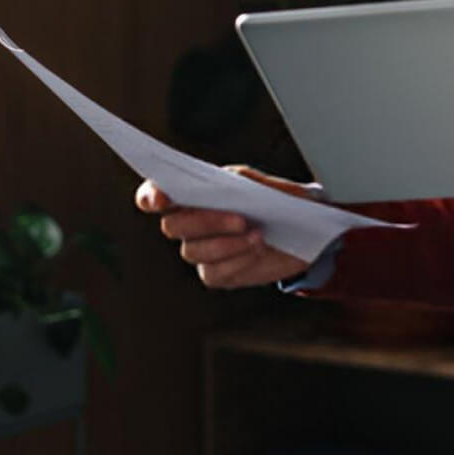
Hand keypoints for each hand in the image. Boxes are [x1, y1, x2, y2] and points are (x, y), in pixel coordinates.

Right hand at [134, 166, 308, 288]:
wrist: (304, 230)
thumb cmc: (276, 200)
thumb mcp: (261, 183)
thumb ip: (238, 181)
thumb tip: (222, 182)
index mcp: (192, 194)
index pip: (153, 195)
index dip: (149, 196)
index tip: (161, 198)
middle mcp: (189, 223)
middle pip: (172, 226)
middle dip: (205, 221)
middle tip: (239, 218)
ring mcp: (201, 251)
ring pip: (193, 251)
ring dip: (226, 243)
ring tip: (257, 234)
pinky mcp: (217, 274)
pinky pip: (214, 272)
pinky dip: (237, 259)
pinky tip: (257, 249)